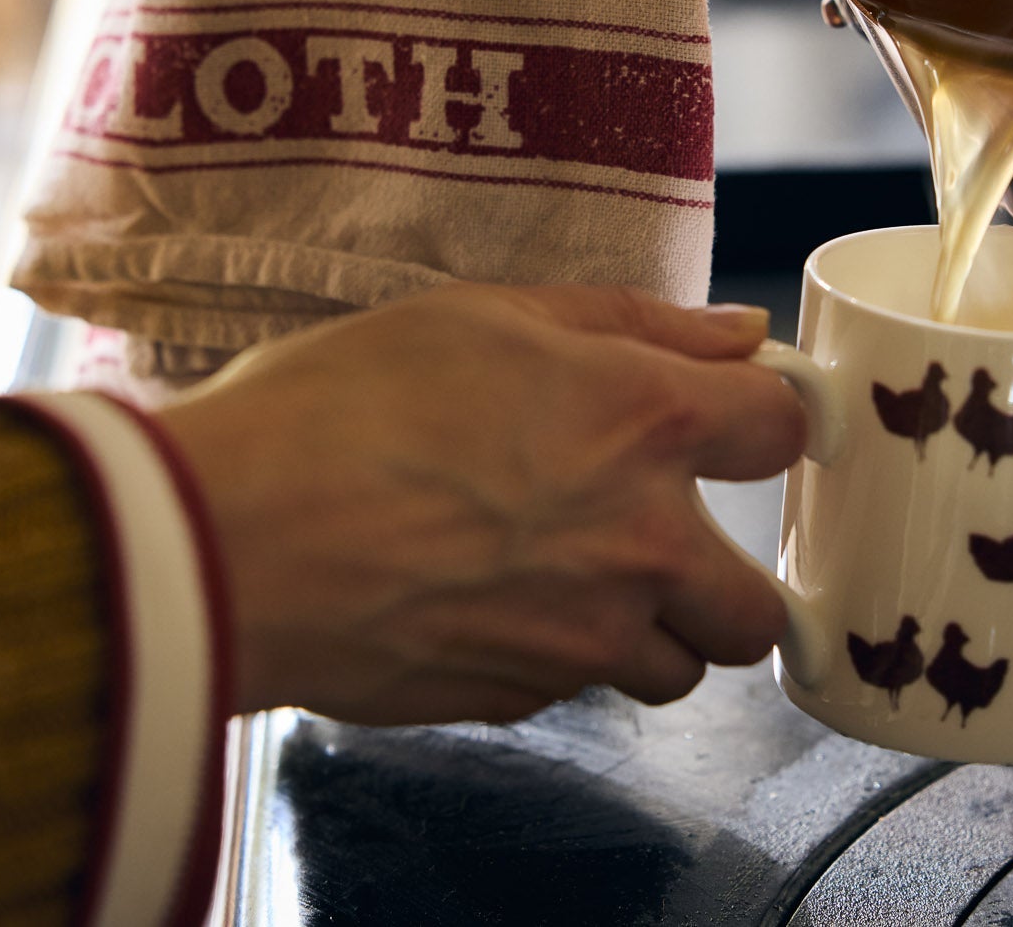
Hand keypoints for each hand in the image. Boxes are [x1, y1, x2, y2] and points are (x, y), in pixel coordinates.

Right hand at [155, 284, 804, 723]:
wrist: (229, 538)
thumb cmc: (338, 408)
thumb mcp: (485, 314)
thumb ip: (632, 323)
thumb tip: (735, 336)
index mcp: (643, 421)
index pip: (783, 430)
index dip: (765, 422)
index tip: (740, 428)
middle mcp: (639, 542)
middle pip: (758, 607)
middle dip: (723, 580)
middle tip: (659, 542)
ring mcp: (584, 637)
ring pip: (676, 668)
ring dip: (644, 632)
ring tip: (561, 580)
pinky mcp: (519, 699)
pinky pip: (575, 691)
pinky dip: (551, 658)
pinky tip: (482, 604)